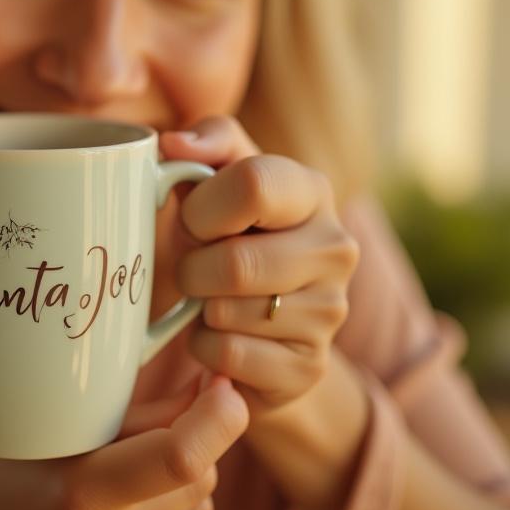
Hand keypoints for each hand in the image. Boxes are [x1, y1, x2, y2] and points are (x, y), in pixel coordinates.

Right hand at [0, 374, 247, 509]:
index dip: (218, 417)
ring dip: (188, 470)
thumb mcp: (62, 429)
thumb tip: (213, 390)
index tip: (221, 384)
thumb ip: (143, 415)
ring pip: (204, 498)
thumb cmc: (14, 475)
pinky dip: (178, 497)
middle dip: (197, 436)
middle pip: (203, 475)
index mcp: (87, 493)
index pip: (181, 458)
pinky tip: (133, 490)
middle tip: (150, 418)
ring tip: (128, 461)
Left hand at [158, 117, 358, 414]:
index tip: (194, 221)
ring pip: (227, 313)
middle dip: (192, 269)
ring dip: (197, 309)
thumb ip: (204, 143)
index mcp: (313, 190)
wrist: (259, 317)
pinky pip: (227, 355)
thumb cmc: (228, 234)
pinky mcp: (309, 366)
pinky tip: (220, 334)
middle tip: (194, 270)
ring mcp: (330, 311)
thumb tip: (174, 143)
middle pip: (236, 263)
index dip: (201, 207)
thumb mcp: (217, 179)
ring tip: (211, 299)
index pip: (251, 184)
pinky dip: (204, 347)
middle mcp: (335, 249)